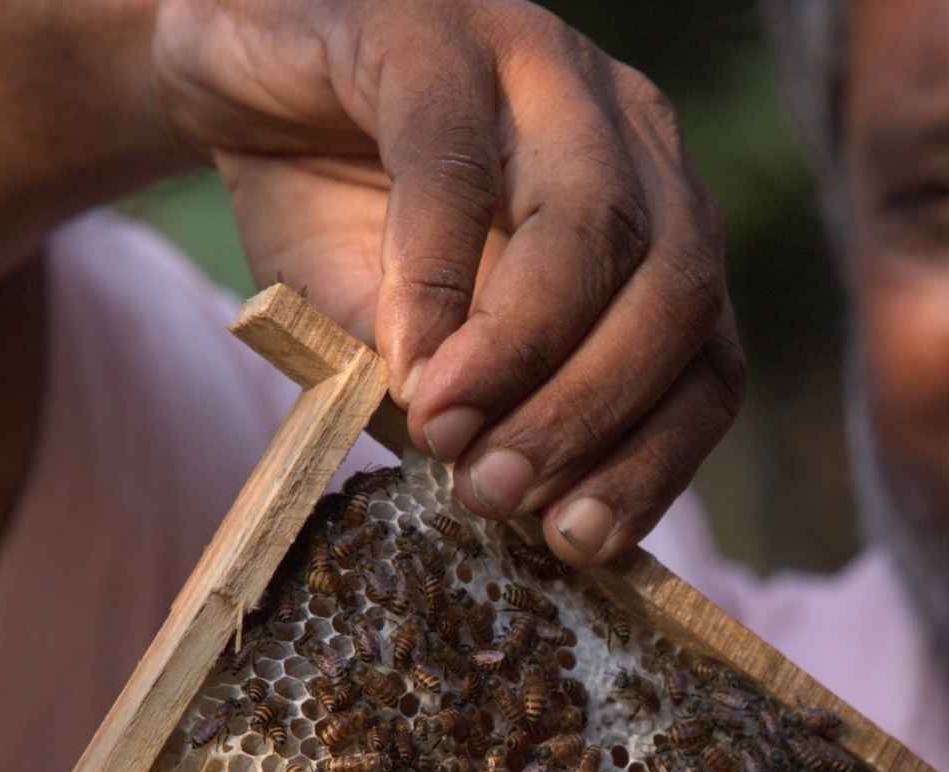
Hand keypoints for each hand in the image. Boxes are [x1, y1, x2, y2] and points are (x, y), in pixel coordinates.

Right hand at [153, 0, 744, 562]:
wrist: (240, 94)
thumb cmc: (351, 231)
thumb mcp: (429, 355)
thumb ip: (485, 415)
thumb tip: (525, 511)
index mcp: (656, 228)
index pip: (708, 359)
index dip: (657, 460)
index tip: (582, 544)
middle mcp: (630, 144)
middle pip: (677, 294)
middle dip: (592, 417)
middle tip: (500, 497)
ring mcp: (546, 70)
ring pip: (593, 228)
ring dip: (525, 357)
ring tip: (447, 439)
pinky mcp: (436, 32)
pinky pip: (456, 167)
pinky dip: (436, 281)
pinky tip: (404, 360)